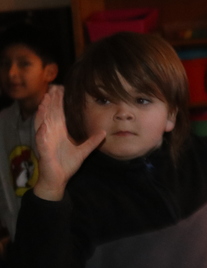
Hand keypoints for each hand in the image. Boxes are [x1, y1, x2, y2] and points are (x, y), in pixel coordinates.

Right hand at [33, 86, 105, 201]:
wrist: (58, 180)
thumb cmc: (67, 165)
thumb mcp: (83, 151)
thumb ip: (92, 141)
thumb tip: (104, 133)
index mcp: (59, 133)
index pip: (59, 114)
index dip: (59, 101)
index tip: (61, 88)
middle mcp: (51, 134)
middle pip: (50, 114)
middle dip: (51, 101)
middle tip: (53, 87)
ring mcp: (46, 141)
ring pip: (43, 123)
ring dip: (43, 112)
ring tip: (45, 100)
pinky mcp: (44, 151)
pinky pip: (41, 140)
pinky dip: (41, 132)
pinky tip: (43, 125)